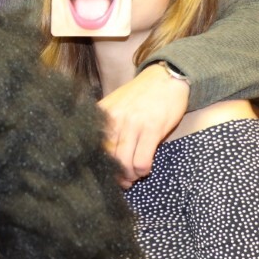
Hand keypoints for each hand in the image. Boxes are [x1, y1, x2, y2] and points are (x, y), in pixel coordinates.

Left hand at [98, 64, 188, 187]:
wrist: (165, 78)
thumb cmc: (141, 95)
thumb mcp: (116, 105)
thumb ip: (107, 125)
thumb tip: (100, 154)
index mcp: (103, 114)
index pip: (92, 147)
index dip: (99, 165)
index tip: (106, 173)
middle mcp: (114, 118)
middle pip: (107, 158)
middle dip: (115, 175)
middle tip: (123, 181)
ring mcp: (133, 124)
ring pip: (124, 163)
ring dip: (130, 176)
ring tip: (135, 176)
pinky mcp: (152, 129)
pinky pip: (142, 161)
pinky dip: (143, 171)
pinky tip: (145, 169)